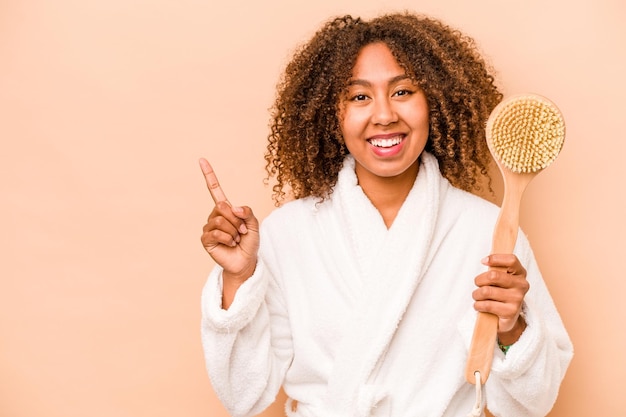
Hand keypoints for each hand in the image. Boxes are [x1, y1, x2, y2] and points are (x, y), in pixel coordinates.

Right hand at [199, 158, 258, 283]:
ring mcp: (209, 227)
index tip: (201, 160)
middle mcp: (215, 215)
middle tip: (242, 231)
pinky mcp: (205, 239)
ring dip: (233, 231)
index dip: (209, 175)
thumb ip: (247, 212)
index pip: (215, 189)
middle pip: (222, 206)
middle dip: (236, 219)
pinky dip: (227, 238)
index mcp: (226, 209)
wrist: (246, 261)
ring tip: (236, 239)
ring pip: (220, 220)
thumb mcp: (254, 224)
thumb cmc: (250, 242)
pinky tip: (230, 244)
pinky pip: (215, 232)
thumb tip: (233, 207)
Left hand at [472, 254, 528, 343]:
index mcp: (520, 273)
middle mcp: (522, 285)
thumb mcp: (501, 279)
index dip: (495, 258)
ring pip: (486, 291)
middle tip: (478, 284)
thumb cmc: (501, 293)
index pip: (511, 260)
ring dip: (476, 294)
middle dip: (479, 280)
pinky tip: (479, 306)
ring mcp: (517, 299)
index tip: (483, 261)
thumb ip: (496, 269)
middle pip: (493, 276)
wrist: (508, 317)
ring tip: (478, 296)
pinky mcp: (511, 312)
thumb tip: (485, 260)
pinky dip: (478, 305)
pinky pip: (486, 305)